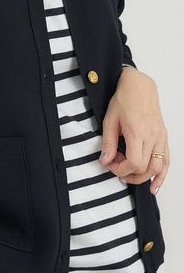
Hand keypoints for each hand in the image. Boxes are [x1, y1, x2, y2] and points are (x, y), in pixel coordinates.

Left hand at [99, 66, 168, 194]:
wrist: (139, 87)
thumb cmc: (123, 100)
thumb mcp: (109, 121)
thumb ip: (108, 143)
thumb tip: (105, 161)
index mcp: (138, 132)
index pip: (134, 163)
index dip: (121, 169)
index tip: (111, 165)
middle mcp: (152, 136)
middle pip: (145, 168)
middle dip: (129, 174)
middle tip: (117, 169)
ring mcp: (160, 137)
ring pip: (158, 167)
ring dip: (144, 177)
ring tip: (130, 178)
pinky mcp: (164, 137)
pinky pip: (166, 160)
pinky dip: (162, 175)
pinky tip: (154, 185)